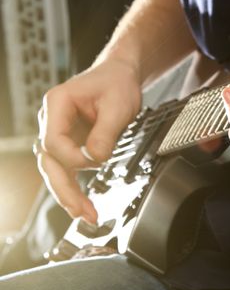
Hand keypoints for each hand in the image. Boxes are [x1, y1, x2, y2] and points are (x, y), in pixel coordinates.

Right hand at [37, 61, 141, 222]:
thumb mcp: (118, 105)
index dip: (73, 157)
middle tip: (80, 211)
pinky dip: (75, 187)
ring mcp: (60, 132)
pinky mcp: (71, 142)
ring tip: (85, 215)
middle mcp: (52, 120)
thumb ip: (105, 133)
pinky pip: (68, 168)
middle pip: (48, 161)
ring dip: (69, 194)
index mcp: (57, 104)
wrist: (120, 75)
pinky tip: (83, 204)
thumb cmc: (117, 82)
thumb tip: (96, 159)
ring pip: (56, 169)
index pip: (53, 141)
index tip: (96, 160)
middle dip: (64, 189)